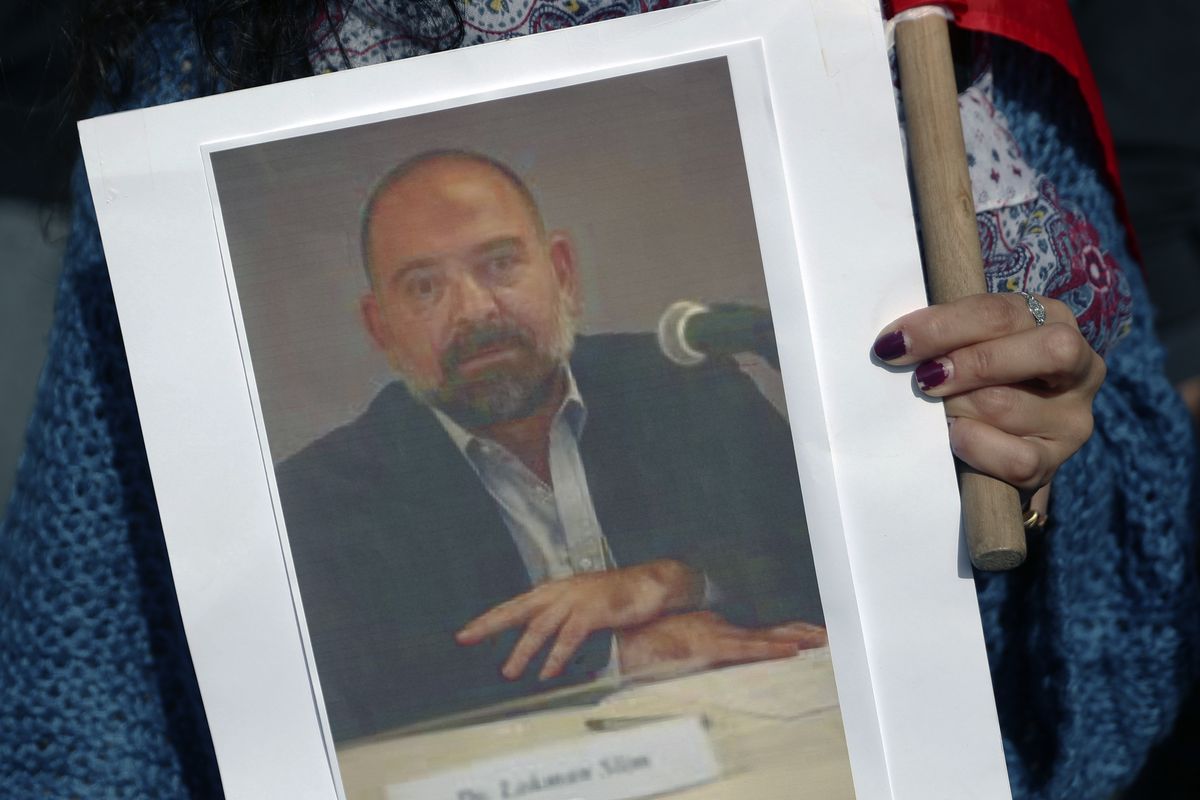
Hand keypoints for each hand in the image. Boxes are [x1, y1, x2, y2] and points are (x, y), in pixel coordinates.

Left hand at [455, 559, 701, 680]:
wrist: (651, 584)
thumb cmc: (617, 598)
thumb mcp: (583, 606)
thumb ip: (562, 621)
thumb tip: (544, 645)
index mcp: (554, 591)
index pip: (515, 606)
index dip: (490, 619)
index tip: (466, 632)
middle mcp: (560, 593)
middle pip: (517, 609)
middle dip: (490, 624)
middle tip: (466, 639)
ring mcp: (576, 600)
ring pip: (540, 626)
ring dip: (523, 651)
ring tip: (509, 672)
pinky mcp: (593, 611)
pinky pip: (569, 636)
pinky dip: (556, 655)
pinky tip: (547, 672)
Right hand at [618, 611, 826, 678]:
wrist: (618, 637)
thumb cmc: (640, 644)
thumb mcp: (671, 644)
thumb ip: (690, 646)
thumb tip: (697, 652)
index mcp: (709, 626)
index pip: (752, 630)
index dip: (779, 632)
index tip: (802, 633)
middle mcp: (716, 625)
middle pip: (764, 629)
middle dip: (795, 632)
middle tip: (823, 634)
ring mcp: (713, 634)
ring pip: (762, 636)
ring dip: (793, 638)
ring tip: (819, 639)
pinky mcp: (708, 645)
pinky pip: (745, 649)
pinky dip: (769, 649)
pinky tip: (791, 651)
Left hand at [872, 292, 1104, 491]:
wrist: (991, 444)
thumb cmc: (974, 379)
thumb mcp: (968, 344)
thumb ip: (946, 335)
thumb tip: (895, 344)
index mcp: (1053, 319)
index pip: (999, 313)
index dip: (943, 326)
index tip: (895, 344)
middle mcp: (1081, 366)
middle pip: (1040, 350)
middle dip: (968, 364)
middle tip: (923, 379)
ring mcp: (1072, 419)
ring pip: (1008, 404)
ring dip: (958, 407)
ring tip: (942, 411)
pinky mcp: (1055, 462)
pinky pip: (1014, 457)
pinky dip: (974, 446)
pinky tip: (958, 438)